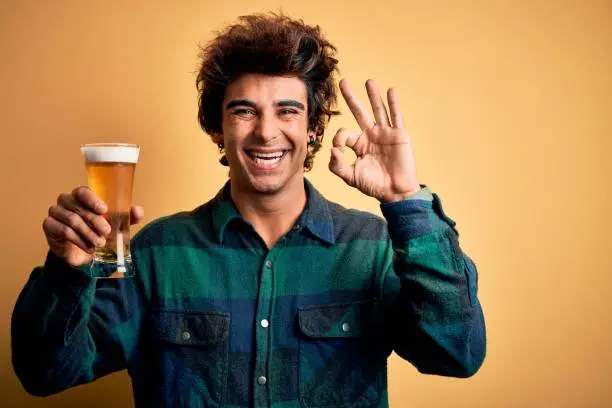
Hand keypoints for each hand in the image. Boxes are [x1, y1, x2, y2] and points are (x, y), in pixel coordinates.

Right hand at [43, 186, 143, 266]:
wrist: (83, 252)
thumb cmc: (98, 232)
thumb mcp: (117, 225)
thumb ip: (128, 217)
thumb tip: (137, 210)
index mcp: (82, 196)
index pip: (83, 191)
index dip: (92, 199)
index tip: (104, 209)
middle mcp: (66, 200)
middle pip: (79, 207)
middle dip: (95, 221)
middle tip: (106, 232)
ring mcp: (55, 211)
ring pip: (72, 220)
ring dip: (88, 233)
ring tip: (99, 243)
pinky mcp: (48, 225)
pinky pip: (63, 230)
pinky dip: (78, 240)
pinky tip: (88, 248)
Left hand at [329, 79, 420, 202]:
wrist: (395, 192)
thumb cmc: (374, 185)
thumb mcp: (351, 177)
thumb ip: (337, 166)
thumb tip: (332, 150)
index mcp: (359, 144)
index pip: (344, 134)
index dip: (338, 140)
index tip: (338, 151)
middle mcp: (371, 135)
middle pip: (359, 112)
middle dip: (351, 98)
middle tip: (343, 82)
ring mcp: (385, 133)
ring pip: (378, 110)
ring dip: (373, 95)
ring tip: (368, 81)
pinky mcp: (399, 135)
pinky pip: (396, 116)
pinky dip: (393, 104)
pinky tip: (390, 91)